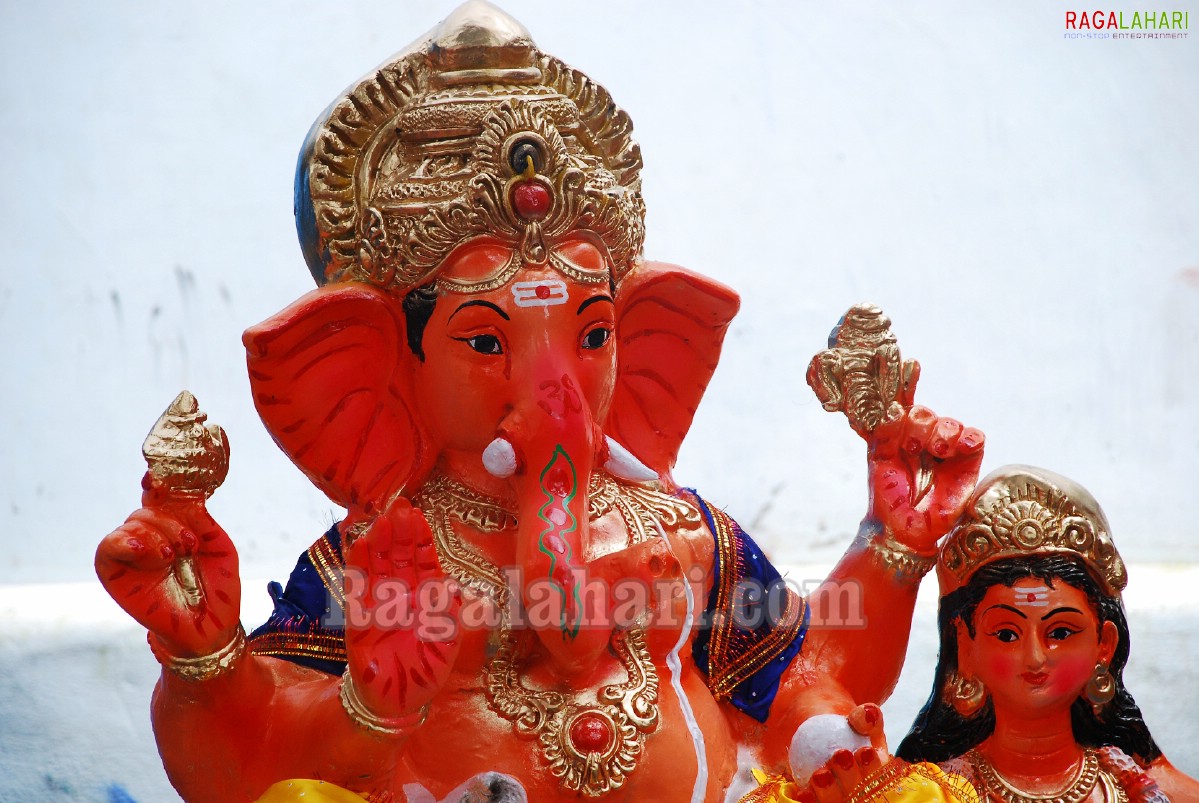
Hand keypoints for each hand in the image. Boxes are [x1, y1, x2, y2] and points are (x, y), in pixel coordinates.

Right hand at [95, 473, 240, 656]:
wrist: (211, 626)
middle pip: (148, 509)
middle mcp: (151, 538)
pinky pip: (107, 548)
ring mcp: (133, 556)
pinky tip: (143, 550)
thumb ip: (199, 519)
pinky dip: (124, 542)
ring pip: (131, 524)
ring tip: (172, 556)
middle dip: (170, 522)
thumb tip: (180, 492)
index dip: (159, 482)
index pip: (160, 497)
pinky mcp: (115, 575)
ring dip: (154, 534)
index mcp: (176, 527)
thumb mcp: (217, 546)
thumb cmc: (217, 587)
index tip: (160, 477)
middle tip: (188, 545)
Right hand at [343, 498, 460, 719]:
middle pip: (398, 558)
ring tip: (381, 521)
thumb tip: (449, 583)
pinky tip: (359, 547)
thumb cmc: (427, 667)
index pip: (421, 561)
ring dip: (378, 544)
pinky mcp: (359, 621)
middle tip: (399, 506)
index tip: (416, 514)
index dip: (418, 539)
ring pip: (378, 568)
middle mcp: (400, 596)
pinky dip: (358, 569)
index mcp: (423, 597)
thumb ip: (448, 611)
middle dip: (399, 533)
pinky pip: (357, 591)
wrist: (401, 700)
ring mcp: (378, 606)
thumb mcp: (447, 638)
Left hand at [797, 704, 889, 802]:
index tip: (864, 750)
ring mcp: (840, 799)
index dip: (872, 766)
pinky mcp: (819, 802)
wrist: (816, 735)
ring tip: (821, 774)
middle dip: (851, 777)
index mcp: (876, 774)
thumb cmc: (844, 728)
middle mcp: (860, 792)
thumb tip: (869, 713)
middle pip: (858, 792)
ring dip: (830, 791)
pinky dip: (810, 800)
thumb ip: (865, 716)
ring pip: (837, 802)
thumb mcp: (858, 720)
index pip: (877, 774)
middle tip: (840, 756)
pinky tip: (803, 791)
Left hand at [866, 372, 983, 553]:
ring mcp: (947, 449)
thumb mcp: (879, 456)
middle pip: (925, 412)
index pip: (905, 401)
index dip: (907, 380)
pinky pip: (975, 438)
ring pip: (948, 423)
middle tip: (911, 446)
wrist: (902, 526)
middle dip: (917, 425)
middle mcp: (924, 437)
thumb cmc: (887, 494)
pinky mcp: (967, 463)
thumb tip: (895, 406)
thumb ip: (885, 428)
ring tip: (934, 451)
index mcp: (899, 432)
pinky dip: (969, 436)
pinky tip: (961, 444)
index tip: (911, 363)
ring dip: (939, 433)